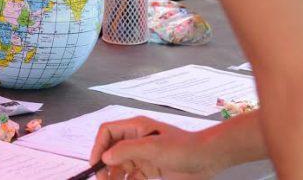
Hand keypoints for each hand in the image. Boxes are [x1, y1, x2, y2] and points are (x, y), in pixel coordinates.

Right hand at [91, 117, 219, 179]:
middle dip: (104, 165)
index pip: (107, 133)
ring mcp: (143, 154)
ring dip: (113, 176)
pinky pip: (131, 175)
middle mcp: (136, 139)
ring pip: (120, 165)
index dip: (98, 148)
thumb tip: (105, 157)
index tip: (96, 166)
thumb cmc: (182, 148)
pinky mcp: (150, 168)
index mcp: (135, 127)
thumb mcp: (152, 147)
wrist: (207, 159)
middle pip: (111, 150)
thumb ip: (127, 150)